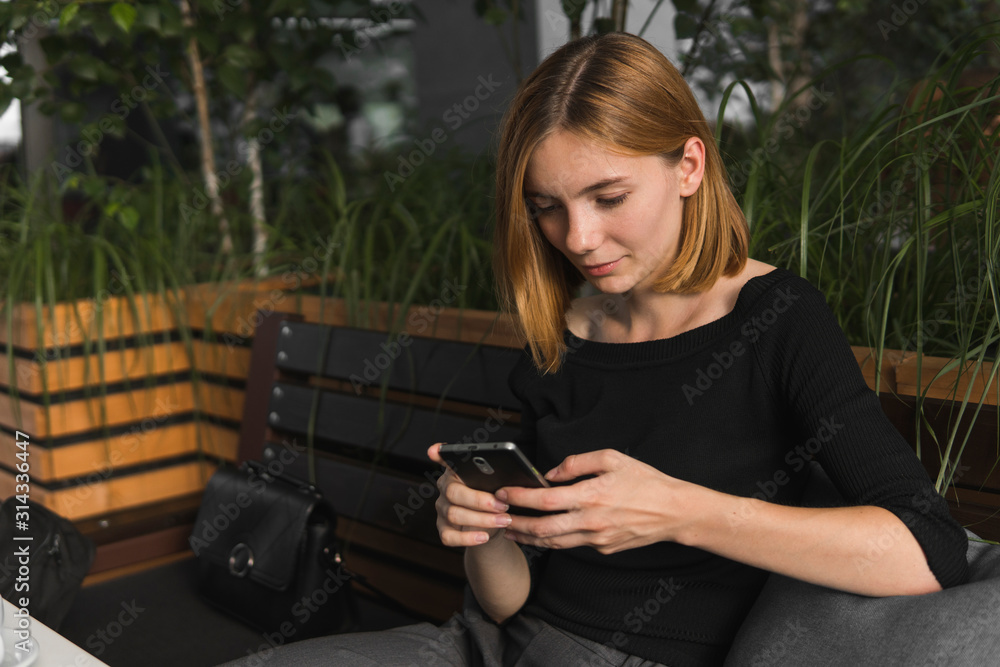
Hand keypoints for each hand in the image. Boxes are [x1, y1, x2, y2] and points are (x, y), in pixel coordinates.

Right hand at [427, 443, 513, 547]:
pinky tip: (484, 537)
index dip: (440, 455)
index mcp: (457, 471)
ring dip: (482, 519)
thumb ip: (497, 479)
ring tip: (503, 520)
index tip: (435, 450)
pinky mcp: (443, 528)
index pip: (446, 460)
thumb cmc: (495, 499)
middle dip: (480, 500)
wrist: (492, 525)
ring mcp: (442, 508)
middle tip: (503, 505)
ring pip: (454, 514)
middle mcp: (445, 488)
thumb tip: (511, 479)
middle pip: (454, 492)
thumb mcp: (498, 485)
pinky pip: (449, 536)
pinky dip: (467, 538)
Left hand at [498, 449, 697, 553]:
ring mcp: (596, 539)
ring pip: (553, 543)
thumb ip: (577, 463)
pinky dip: (553, 540)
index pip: (545, 500)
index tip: (503, 494)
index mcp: (591, 496)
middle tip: (498, 519)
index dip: (520, 498)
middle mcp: (590, 521)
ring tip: (512, 531)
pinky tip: (542, 534)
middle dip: (516, 525)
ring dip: (529, 538)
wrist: (674, 511)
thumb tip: (551, 473)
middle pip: (542, 529)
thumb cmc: (645, 482)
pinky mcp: (603, 548)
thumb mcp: (612, 459)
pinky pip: (572, 544)